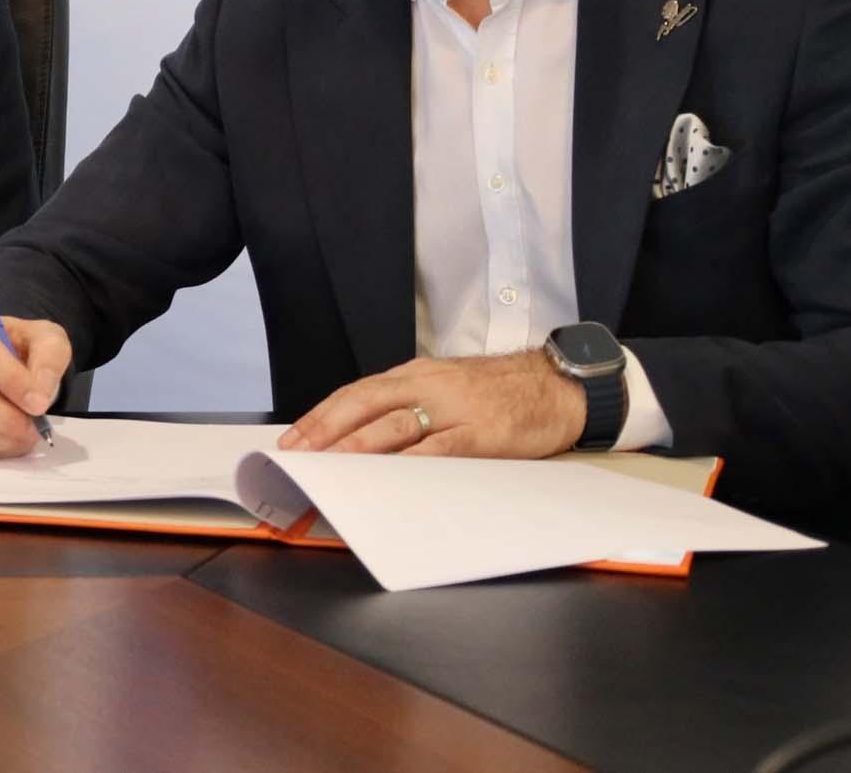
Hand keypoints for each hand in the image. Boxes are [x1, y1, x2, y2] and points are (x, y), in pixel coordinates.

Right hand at [0, 313, 71, 460]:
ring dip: (1, 440)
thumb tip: (40, 392)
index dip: (10, 379)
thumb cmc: (16, 352)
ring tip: (25, 436)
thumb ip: (48, 356)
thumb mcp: (42, 339)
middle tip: (35, 428)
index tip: (39, 403)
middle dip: (6, 419)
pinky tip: (6, 442)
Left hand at [278, 352, 586, 457]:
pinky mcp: (481, 432)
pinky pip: (439, 448)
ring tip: (329, 466)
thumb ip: (408, 407)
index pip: (357, 392)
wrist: (557, 386)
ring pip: (395, 424)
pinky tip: (388, 476)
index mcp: (415, 375)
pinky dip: (410, 462)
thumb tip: (361, 437)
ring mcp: (454, 407)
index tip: (293, 439)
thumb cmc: (498, 393)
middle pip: (364, 403)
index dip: (321, 415)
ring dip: (357, 446)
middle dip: (326, 429)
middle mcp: (428, 385)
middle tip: (297, 454)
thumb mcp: (445, 388)